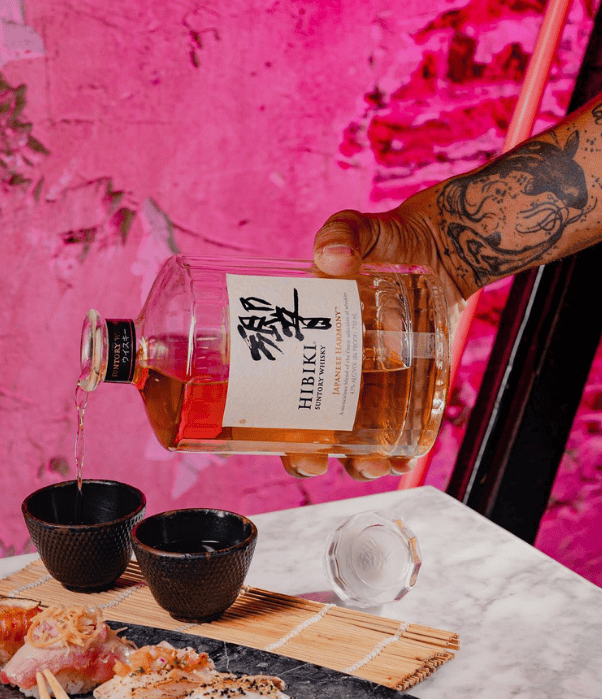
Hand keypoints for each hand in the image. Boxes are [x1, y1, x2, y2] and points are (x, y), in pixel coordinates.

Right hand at [282, 201, 465, 480]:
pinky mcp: (409, 389)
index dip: (260, 424)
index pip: (270, 393)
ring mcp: (370, 386)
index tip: (257, 431)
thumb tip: (331, 257)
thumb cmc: (386, 242)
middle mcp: (333, 374)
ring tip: (368, 467)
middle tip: (311, 463)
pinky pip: (399, 432)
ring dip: (356, 464)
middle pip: (307, 432)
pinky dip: (400, 452)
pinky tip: (402, 460)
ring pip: (353, 441)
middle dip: (305, 459)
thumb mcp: (360, 231)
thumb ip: (344, 233)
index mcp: (305, 346)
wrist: (440, 247)